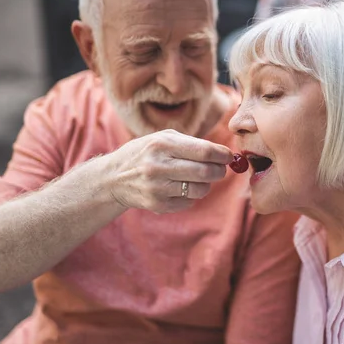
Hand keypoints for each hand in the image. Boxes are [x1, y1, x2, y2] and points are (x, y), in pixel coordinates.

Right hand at [104, 129, 232, 213]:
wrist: (114, 178)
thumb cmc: (146, 153)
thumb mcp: (163, 139)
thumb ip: (192, 143)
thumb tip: (224, 154)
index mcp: (161, 145)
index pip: (203, 151)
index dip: (222, 155)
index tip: (229, 156)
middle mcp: (157, 166)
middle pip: (205, 172)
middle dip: (219, 171)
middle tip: (220, 169)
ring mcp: (157, 188)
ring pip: (200, 189)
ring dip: (207, 184)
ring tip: (201, 178)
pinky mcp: (157, 204)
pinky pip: (189, 202)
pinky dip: (192, 195)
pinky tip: (181, 187)